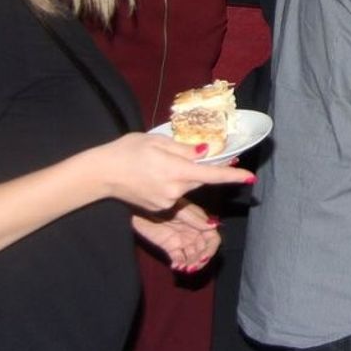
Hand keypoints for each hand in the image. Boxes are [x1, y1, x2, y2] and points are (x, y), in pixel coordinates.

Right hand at [95, 133, 254, 212]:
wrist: (101, 174)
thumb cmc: (126, 151)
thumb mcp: (156, 141)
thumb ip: (184, 149)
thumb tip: (205, 152)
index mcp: (175, 171)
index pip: (211, 174)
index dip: (233, 176)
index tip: (250, 177)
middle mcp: (174, 191)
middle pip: (199, 179)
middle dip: (202, 170)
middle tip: (189, 156)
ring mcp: (166, 202)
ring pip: (186, 187)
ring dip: (182, 176)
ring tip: (158, 164)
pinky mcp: (159, 209)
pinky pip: (175, 195)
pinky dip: (172, 185)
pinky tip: (154, 176)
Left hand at [132, 201, 221, 271]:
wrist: (140, 207)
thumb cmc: (161, 204)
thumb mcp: (180, 211)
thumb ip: (196, 220)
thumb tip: (215, 225)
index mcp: (199, 223)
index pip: (212, 239)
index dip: (210, 250)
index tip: (203, 258)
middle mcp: (193, 233)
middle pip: (203, 251)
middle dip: (200, 260)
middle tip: (191, 268)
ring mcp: (182, 241)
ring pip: (192, 257)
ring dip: (190, 264)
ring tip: (182, 268)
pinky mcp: (171, 247)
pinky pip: (179, 259)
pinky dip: (179, 264)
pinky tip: (175, 266)